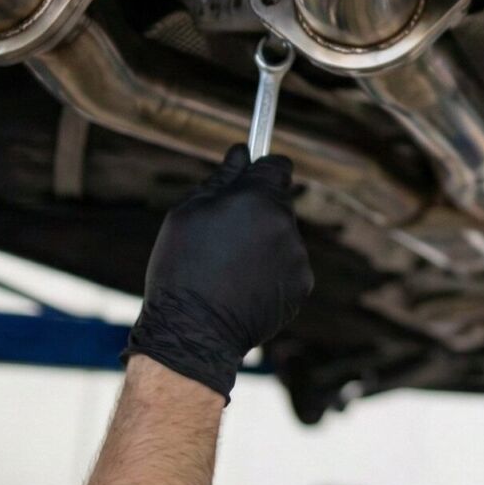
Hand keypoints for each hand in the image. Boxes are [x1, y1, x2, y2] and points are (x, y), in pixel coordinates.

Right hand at [124, 144, 313, 399]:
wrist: (192, 333)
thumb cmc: (180, 269)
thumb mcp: (186, 214)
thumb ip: (221, 179)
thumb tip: (242, 151)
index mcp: (258, 199)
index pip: (277, 166)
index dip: (262, 172)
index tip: (249, 182)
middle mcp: (285, 224)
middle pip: (279, 203)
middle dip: (258, 212)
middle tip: (224, 237)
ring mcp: (298, 257)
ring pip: (283, 237)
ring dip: (264, 244)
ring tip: (228, 269)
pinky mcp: (302, 286)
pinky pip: (288, 267)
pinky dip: (272, 273)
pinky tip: (242, 289)